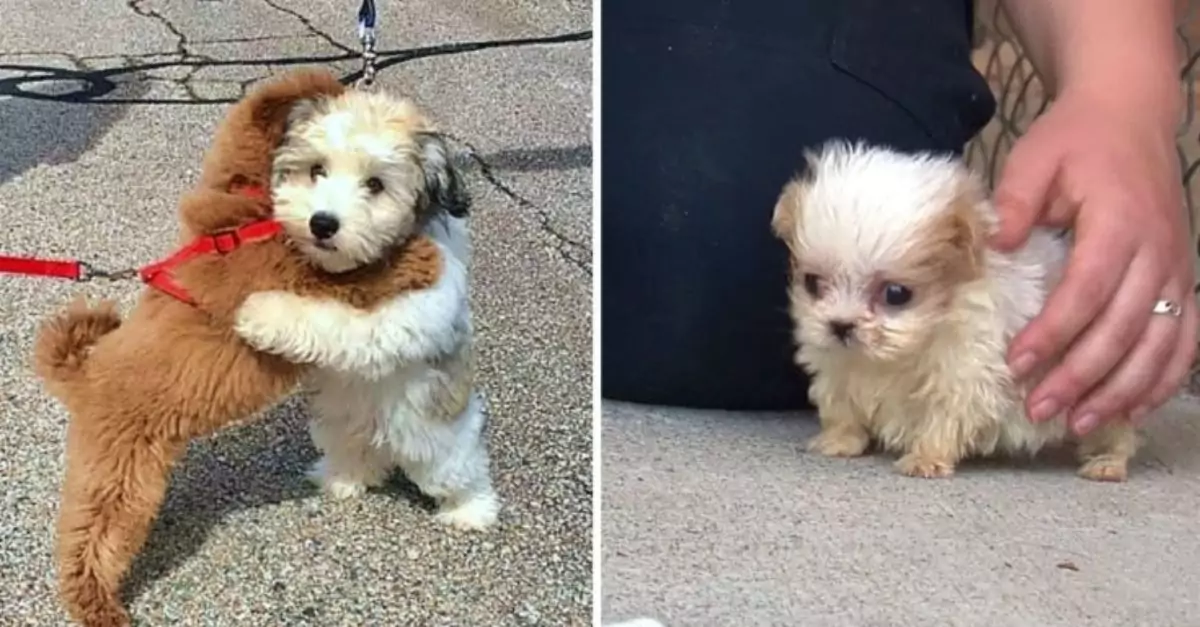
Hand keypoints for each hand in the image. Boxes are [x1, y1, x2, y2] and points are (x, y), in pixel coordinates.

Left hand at [990, 89, 1195, 434]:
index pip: (1086, 291)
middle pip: (1123, 328)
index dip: (1054, 333)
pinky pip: (1185, 339)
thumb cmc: (1075, 140)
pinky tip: (1133, 409)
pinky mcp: (1183, 279)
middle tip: (1039, 409)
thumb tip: (994, 246)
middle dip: (1080, 376)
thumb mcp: (1033, 159)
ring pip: (1160, 344)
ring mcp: (1177, 268)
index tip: (1017, 364)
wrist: (1132, 114)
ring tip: (1080, 424)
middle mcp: (1158, 251)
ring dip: (1122, 390)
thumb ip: (1013, 202)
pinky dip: (1164, 379)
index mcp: (1119, 221)